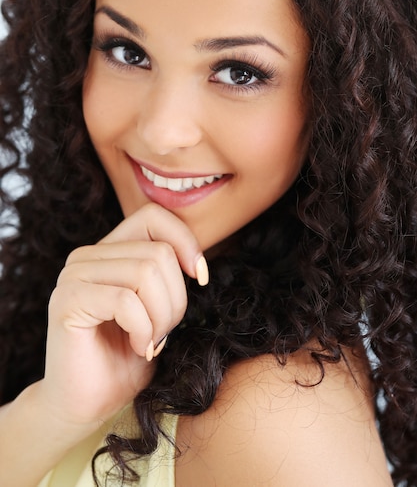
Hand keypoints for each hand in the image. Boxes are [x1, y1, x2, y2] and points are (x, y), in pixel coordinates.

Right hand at [39, 203, 205, 429]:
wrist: (88, 405)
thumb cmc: (126, 358)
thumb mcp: (157, 308)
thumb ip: (166, 274)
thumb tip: (197, 258)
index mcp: (108, 251)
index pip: (153, 216)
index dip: (185, 242)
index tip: (199, 278)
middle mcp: (86, 256)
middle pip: (158, 253)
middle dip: (175, 300)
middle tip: (163, 333)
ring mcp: (73, 276)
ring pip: (145, 273)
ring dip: (161, 318)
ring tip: (150, 341)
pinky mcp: (66, 301)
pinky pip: (126, 301)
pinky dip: (143, 330)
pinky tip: (137, 348)